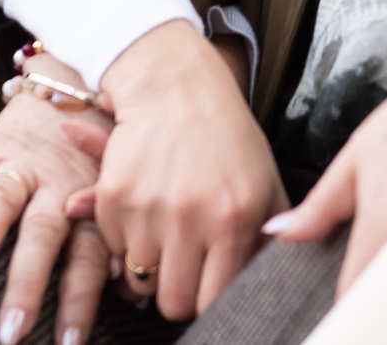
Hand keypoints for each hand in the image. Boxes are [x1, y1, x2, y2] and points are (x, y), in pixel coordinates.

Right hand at [0, 50, 113, 344]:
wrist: (80, 79)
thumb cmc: (101, 151)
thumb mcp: (115, 189)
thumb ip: (113, 235)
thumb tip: (129, 289)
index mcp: (90, 204)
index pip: (85, 259)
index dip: (78, 300)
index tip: (66, 341)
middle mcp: (56, 185)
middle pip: (41, 238)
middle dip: (25, 285)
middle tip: (10, 331)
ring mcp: (22, 165)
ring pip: (0, 204)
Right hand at [77, 20, 285, 319]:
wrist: (176, 84)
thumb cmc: (225, 134)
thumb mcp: (265, 180)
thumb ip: (273, 236)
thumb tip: (269, 284)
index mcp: (237, 218)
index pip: (215, 301)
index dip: (210, 297)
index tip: (208, 284)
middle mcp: (192, 217)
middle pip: (174, 302)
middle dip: (178, 288)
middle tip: (184, 262)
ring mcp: (149, 208)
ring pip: (140, 279)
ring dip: (150, 262)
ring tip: (166, 227)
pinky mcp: (114, 196)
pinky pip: (113, 248)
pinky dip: (124, 236)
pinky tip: (145, 205)